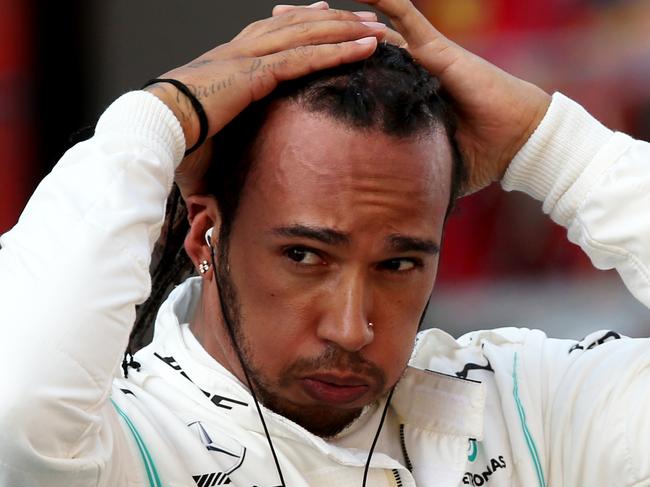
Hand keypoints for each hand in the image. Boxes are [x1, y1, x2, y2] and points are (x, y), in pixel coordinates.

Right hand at [146, 3, 386, 197]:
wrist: (150, 131)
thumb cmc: (170, 140)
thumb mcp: (207, 137)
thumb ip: (224, 147)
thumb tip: (220, 188)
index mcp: (229, 61)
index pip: (273, 32)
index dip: (302, 22)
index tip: (325, 16)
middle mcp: (240, 50)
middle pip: (297, 25)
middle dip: (334, 20)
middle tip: (365, 19)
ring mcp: (248, 58)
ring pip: (307, 34)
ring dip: (345, 30)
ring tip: (378, 30)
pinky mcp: (255, 73)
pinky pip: (305, 58)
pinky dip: (338, 50)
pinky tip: (366, 47)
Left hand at [276, 1, 550, 193]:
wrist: (515, 141)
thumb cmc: (474, 154)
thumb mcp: (421, 166)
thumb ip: (396, 179)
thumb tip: (376, 210)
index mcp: (393, 93)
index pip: (345, 71)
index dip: (314, 62)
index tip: (280, 59)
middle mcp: (401, 67)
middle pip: (347, 42)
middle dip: (310, 31)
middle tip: (275, 19)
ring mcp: (418, 55)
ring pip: (366, 26)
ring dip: (333, 15)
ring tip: (297, 7)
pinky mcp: (437, 50)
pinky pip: (407, 18)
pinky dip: (384, 1)